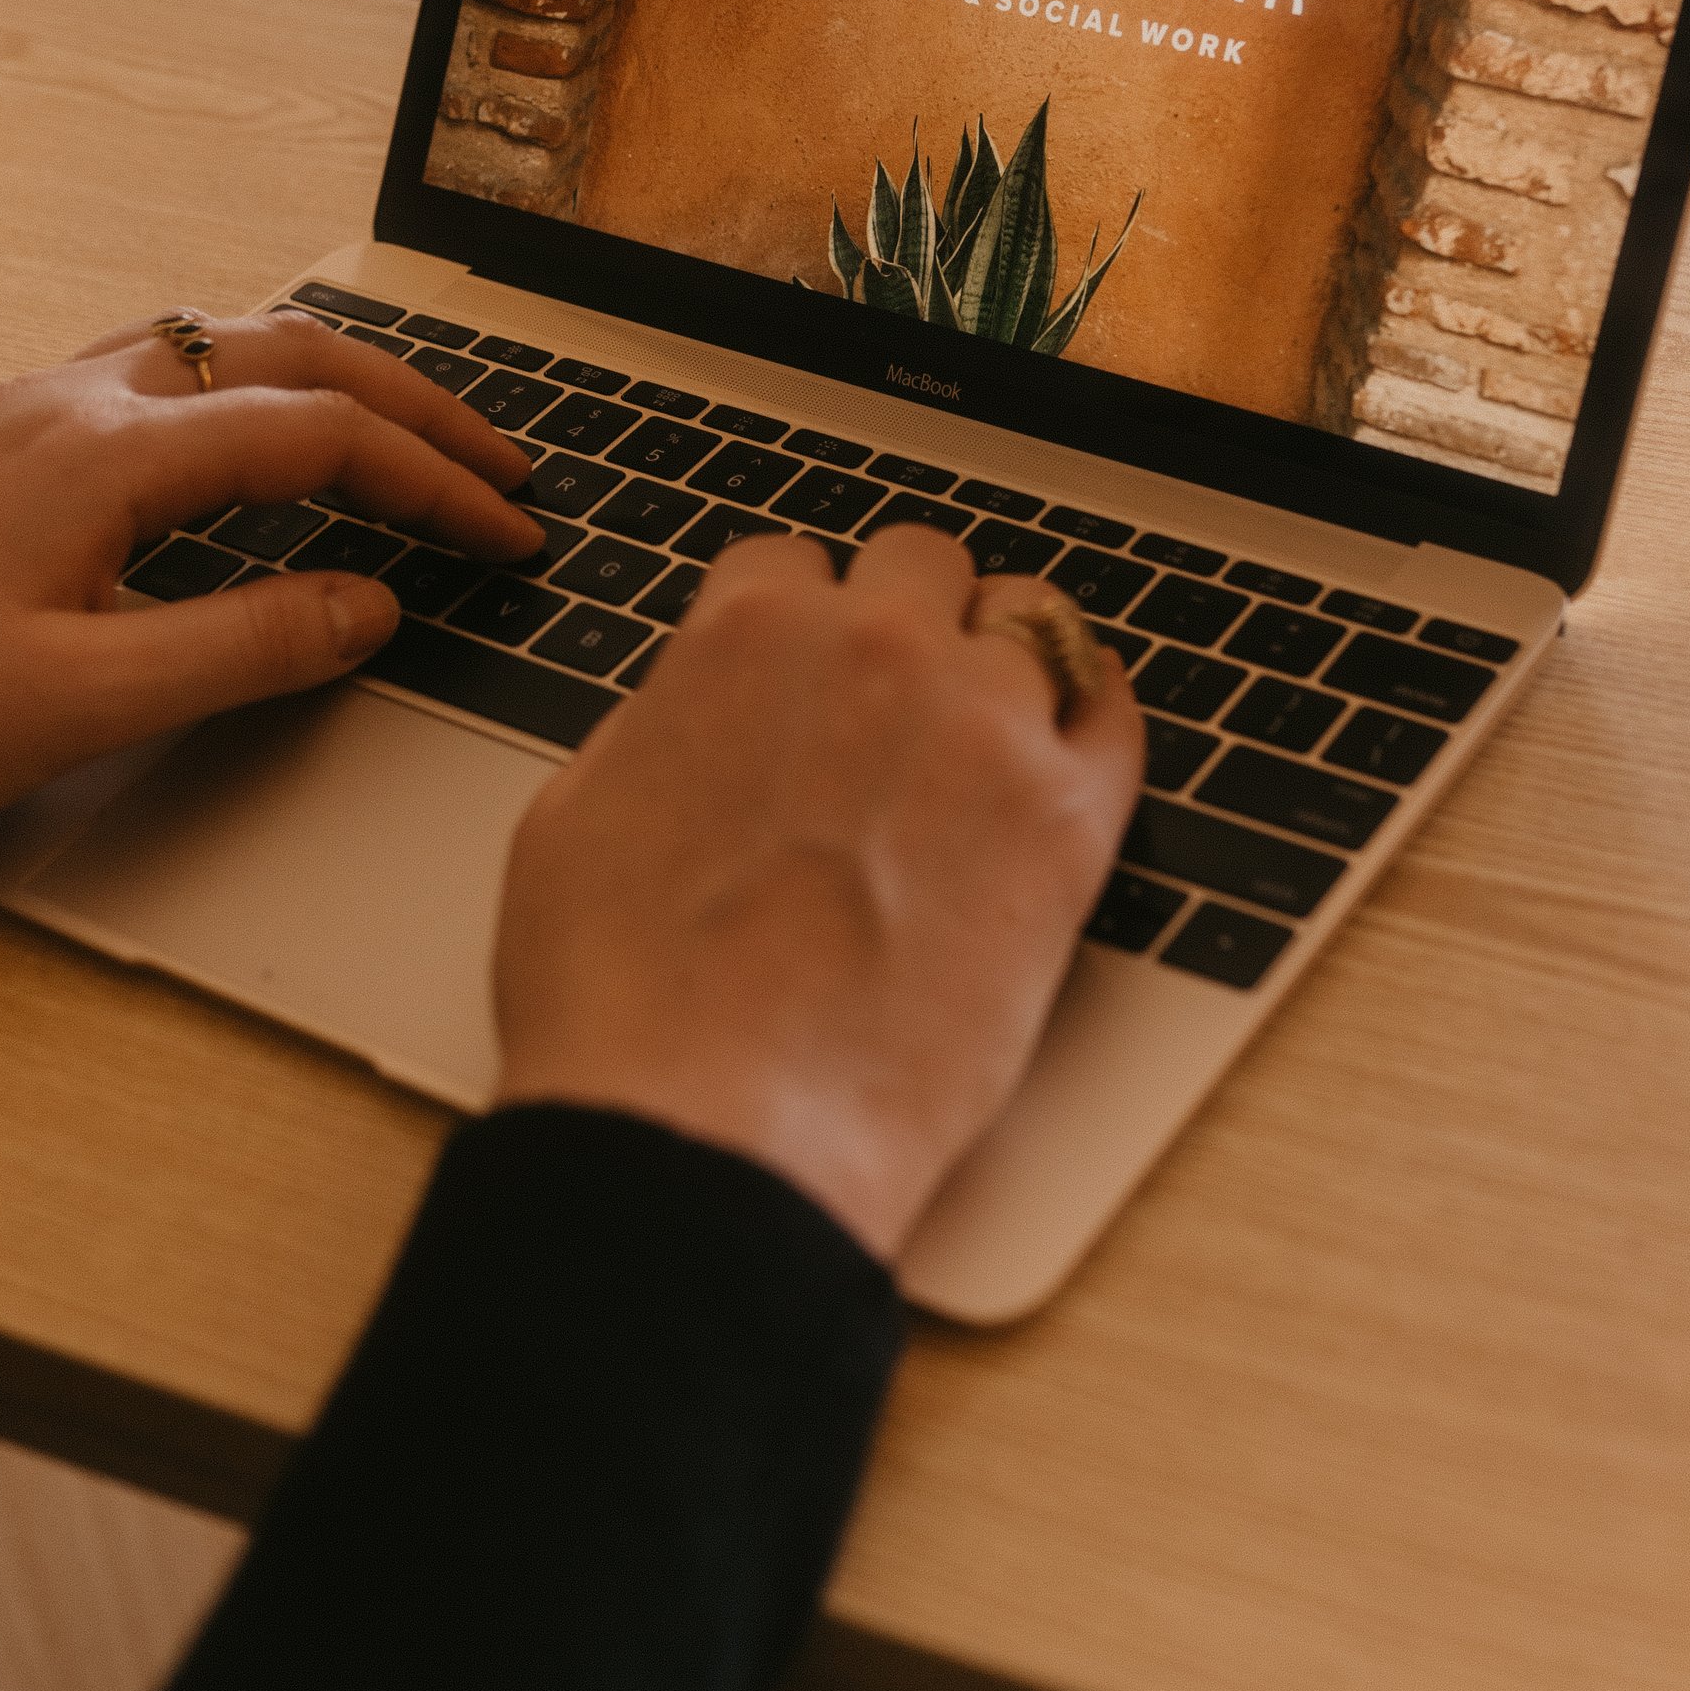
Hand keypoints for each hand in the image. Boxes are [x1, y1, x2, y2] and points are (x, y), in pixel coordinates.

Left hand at [0, 312, 540, 871]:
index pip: (324, 436)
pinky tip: (252, 459)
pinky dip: (246, 400)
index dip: (438, 484)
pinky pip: (153, 380)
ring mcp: (19, 414)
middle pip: (286, 356)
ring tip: (407, 441)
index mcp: (105, 450)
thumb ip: (247, 646)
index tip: (514, 535)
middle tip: (505, 464)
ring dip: (329, 385)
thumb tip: (372, 606)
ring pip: (217, 349)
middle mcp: (66, 401)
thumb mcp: (84, 704)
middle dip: (414, 406)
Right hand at [495, 531, 1142, 1260]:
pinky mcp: (1068, 823)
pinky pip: (1115, 716)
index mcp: (747, 634)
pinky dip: (1095, 718)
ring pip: (1030, 622)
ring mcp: (985, 727)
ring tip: (983, 736)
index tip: (806, 670)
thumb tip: (693, 721)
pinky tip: (1075, 744)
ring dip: (1000, 665)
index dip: (794, 621)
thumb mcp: (574, 818)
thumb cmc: (624, 1001)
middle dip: (904, 618)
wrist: (712, 1128)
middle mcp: (877, 650)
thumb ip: (657, 729)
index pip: (791, 562)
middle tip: (895, 698)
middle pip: (920, 564)